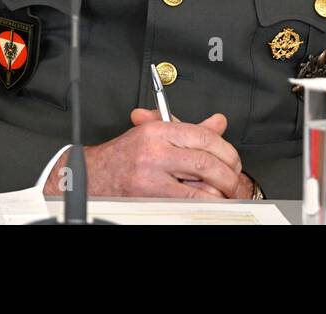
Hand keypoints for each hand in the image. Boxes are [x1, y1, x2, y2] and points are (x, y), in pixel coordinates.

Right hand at [41, 109, 248, 198]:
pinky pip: (187, 200)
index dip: (225, 149)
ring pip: (200, 180)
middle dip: (227, 171)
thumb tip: (217, 123)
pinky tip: (208, 202)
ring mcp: (151, 173)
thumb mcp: (154, 134)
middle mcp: (154, 148)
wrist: (90, 177)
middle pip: (205, 158)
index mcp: (157, 130)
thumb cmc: (121, 158)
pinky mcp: (149, 194)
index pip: (202, 135)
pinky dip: (204, 202)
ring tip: (224, 192)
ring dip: (219, 189)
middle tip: (234, 178)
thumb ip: (187, 129)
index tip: (232, 159)